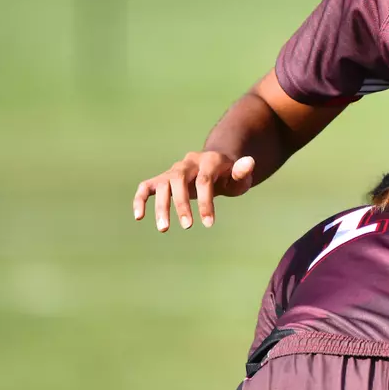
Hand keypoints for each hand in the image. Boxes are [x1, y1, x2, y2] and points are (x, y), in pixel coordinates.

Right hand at [132, 151, 254, 231]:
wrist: (215, 167)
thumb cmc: (229, 177)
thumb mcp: (240, 177)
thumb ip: (242, 172)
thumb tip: (249, 162)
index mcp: (209, 160)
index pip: (204, 180)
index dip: (206, 202)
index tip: (209, 224)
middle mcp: (188, 162)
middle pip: (179, 179)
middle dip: (182, 203)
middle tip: (187, 226)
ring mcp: (173, 171)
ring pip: (162, 184)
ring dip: (161, 206)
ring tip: (164, 229)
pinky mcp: (162, 179)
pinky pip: (146, 187)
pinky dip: (140, 199)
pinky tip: (139, 217)